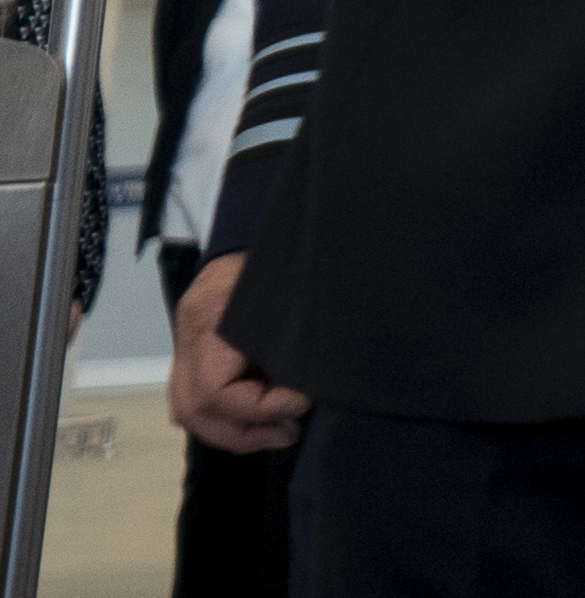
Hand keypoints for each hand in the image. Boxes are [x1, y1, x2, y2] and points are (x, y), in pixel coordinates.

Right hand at [167, 249, 306, 454]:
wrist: (249, 237)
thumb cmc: (273, 256)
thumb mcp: (288, 285)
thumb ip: (292, 332)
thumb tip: (314, 381)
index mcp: (207, 317)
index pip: (215, 388)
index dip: (259, 406)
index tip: (302, 401)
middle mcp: (186, 340)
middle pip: (193, 410)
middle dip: (244, 431)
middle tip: (290, 433)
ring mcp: (183, 351)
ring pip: (190, 413)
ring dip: (236, 433)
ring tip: (281, 434)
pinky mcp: (193, 359)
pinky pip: (198, 404)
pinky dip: (229, 420)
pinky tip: (264, 422)